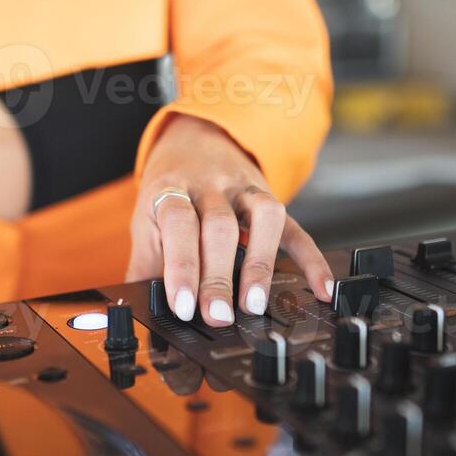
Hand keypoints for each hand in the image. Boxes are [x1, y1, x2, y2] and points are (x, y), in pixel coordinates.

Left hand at [127, 114, 333, 325]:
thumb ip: (143, 265)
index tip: (184, 305)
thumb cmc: (168, 193)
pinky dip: (311, 258)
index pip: (178, 223)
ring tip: (254, 304)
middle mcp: (210, 185)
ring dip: (259, 264)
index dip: (181, 265)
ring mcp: (245, 189)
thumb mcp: (145, 221)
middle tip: (218, 317)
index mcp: (172, 189)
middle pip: (219, 227)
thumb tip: (135, 310)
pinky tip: (320, 286)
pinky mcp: (271, 199)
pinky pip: (294, 227)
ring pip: (261, 218)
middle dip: (218, 276)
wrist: (194, 139)